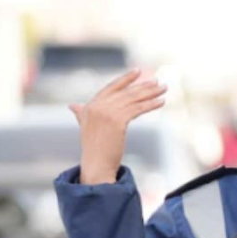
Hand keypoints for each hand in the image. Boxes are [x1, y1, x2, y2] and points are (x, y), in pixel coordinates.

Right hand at [68, 69, 166, 184]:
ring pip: (134, 99)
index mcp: (90, 106)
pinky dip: (151, 104)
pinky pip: (138, 108)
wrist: (96, 165)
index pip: (111, 87)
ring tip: (164, 88)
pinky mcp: (118, 120)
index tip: (138, 71)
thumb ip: (81, 113)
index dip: (125, 79)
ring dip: (151, 93)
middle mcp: (97, 106)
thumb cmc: (94, 150)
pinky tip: (161, 101)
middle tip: (158, 81)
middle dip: (143, 86)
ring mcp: (107, 112)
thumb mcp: (86, 127)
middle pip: (125, 92)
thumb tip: (72, 105)